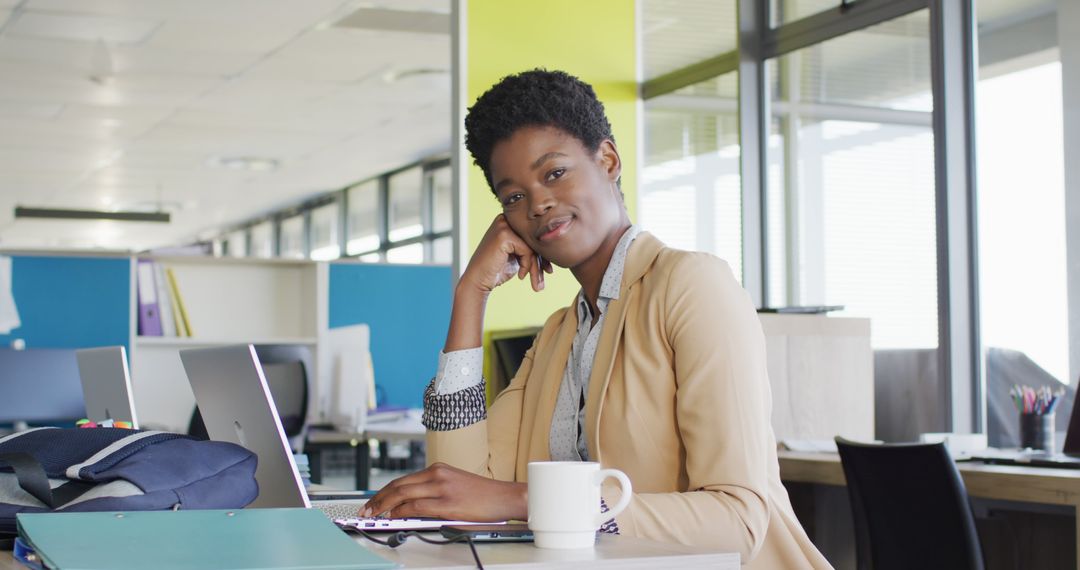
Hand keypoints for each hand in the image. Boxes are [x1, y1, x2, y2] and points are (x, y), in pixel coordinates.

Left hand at [359, 462, 526, 521]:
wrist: (506, 497)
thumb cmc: (483, 496)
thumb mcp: (454, 487)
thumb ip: (432, 493)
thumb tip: (407, 510)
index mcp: (438, 469)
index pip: (402, 480)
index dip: (383, 492)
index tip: (372, 502)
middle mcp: (437, 474)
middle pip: (398, 485)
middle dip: (377, 499)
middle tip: (365, 510)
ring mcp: (442, 488)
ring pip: (403, 494)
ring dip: (384, 506)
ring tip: (373, 516)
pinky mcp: (447, 503)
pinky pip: (416, 506)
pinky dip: (401, 512)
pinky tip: (393, 517)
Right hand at [460, 214, 552, 294]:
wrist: (478, 281)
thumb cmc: (497, 270)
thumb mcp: (517, 256)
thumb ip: (530, 247)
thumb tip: (554, 245)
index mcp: (509, 221)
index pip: (533, 235)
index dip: (542, 253)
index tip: (548, 270)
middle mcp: (506, 219)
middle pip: (534, 238)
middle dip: (542, 260)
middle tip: (547, 276)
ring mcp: (503, 225)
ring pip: (532, 245)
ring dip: (537, 267)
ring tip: (537, 284)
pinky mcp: (504, 234)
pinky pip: (527, 250)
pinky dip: (527, 265)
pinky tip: (520, 275)